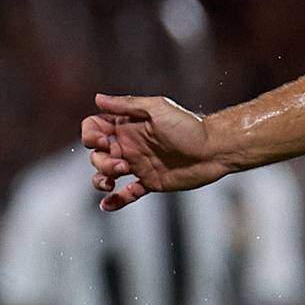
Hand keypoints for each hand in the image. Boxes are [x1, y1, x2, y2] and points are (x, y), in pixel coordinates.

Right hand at [82, 94, 226, 210]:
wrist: (214, 150)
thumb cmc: (188, 126)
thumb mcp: (156, 108)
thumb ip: (127, 105)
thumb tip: (98, 98)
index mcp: (127, 126)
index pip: (94, 129)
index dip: (90, 136)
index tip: (103, 142)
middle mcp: (130, 145)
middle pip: (97, 154)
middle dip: (101, 162)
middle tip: (121, 165)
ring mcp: (139, 164)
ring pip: (107, 174)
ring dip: (101, 179)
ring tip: (112, 182)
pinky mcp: (150, 182)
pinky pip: (127, 193)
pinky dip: (116, 200)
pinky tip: (107, 205)